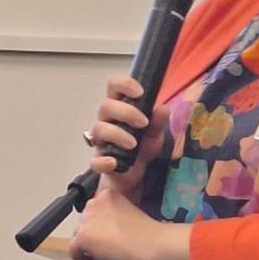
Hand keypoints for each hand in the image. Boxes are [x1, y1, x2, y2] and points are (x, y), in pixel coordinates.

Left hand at [68, 171, 163, 259]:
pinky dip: (80, 259)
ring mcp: (87, 219)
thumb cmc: (147, 235)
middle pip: (84, 223)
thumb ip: (114, 218)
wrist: (150, 244)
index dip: (99, 226)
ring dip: (87, 247)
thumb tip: (105, 232)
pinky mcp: (83, 236)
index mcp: (107, 194)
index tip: (107, 236)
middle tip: (105, 248)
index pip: (94, 211)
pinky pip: (73, 250)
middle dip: (92, 236)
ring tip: (102, 256)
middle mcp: (94, 203)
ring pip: (77, 236)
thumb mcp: (128, 215)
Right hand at [85, 74, 168, 200]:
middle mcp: (107, 120)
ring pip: (98, 129)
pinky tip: (114, 162)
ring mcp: (101, 140)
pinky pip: (95, 160)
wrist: (136, 174)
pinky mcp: (100, 161)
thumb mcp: (154, 133)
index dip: (124, 84)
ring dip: (116, 134)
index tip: (139, 92)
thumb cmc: (141, 147)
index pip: (114, 86)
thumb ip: (158, 122)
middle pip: (106, 106)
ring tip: (133, 144)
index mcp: (119, 108)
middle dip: (126, 112)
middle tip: (143, 123)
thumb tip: (163, 108)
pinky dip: (103, 161)